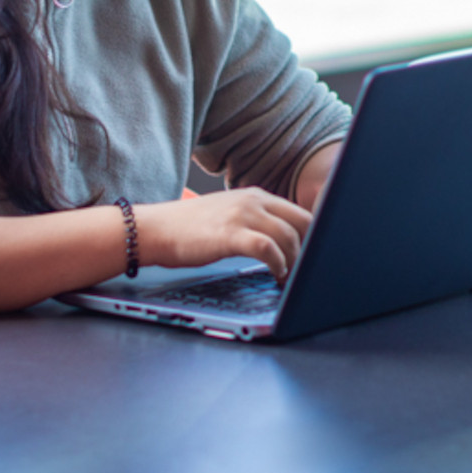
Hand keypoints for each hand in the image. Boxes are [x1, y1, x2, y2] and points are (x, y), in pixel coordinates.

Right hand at [138, 188, 311, 280]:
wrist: (156, 229)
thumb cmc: (191, 228)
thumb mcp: (231, 215)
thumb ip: (258, 220)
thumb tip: (285, 241)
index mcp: (256, 196)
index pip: (300, 213)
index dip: (314, 236)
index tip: (315, 255)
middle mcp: (253, 201)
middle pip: (302, 222)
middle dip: (310, 248)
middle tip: (307, 270)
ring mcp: (242, 215)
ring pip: (289, 236)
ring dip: (295, 261)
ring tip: (290, 277)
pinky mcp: (230, 234)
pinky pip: (267, 248)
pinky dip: (278, 263)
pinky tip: (276, 274)